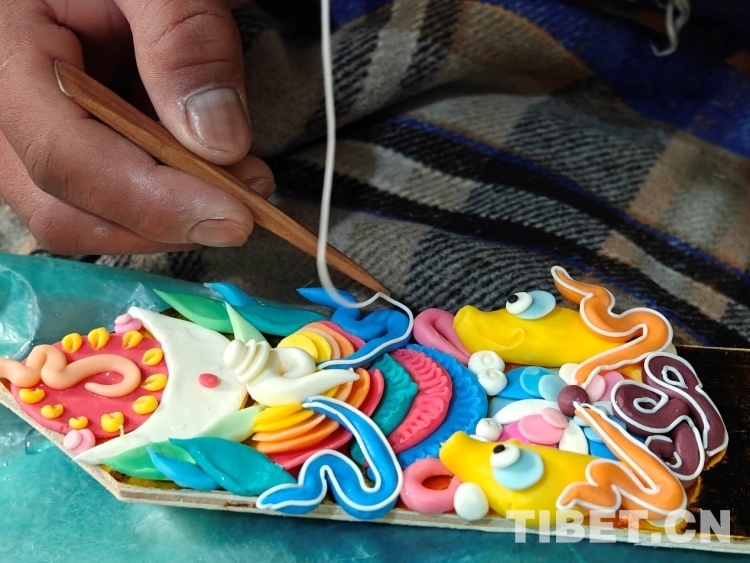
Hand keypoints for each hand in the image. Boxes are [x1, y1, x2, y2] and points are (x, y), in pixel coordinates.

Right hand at [0, 0, 273, 254]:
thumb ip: (184, 42)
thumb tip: (221, 142)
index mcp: (6, 53)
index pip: (65, 158)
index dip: (153, 201)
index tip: (235, 216)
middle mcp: (5, 106)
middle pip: (67, 206)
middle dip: (165, 221)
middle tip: (248, 204)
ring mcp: (31, 130)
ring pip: (83, 212)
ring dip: (167, 217)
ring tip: (238, 185)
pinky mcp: (66, 139)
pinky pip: (103, 193)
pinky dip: (162, 198)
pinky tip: (208, 174)